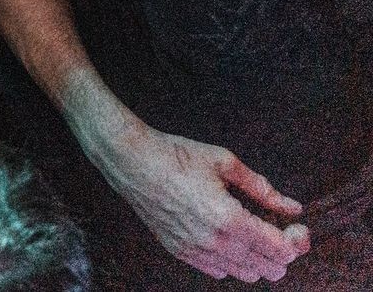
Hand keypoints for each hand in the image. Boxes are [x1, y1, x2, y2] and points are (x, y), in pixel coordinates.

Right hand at [94, 125, 309, 281]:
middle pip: (269, 268)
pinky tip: (229, 237)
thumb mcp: (225, 162)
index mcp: (229, 219)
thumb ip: (262, 188)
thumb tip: (292, 207)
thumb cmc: (175, 156)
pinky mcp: (180, 251)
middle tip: (279, 228)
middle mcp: (214, 242)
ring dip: (259, 258)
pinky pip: (219, 271)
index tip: (298, 226)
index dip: (298, 240)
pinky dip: (233, 260)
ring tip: (254, 232)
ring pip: (246, 274)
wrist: (131, 161)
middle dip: (283, 250)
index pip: (281, 250)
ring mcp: (195, 250)